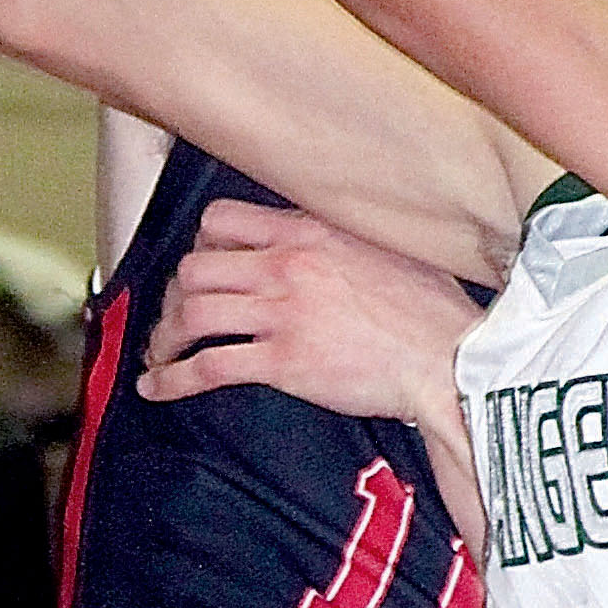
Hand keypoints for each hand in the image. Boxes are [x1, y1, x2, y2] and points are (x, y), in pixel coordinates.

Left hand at [140, 200, 478, 422]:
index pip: (220, 220)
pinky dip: (171, 379)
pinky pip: (207, 367)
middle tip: (177, 317)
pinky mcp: (283, 363)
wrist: (451, 359)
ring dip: (165, 335)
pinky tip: (155, 387)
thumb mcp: (384, 246)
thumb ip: (337, 237)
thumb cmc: (430, 309)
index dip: (201, 245)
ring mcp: (282, 314)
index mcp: (308, 230)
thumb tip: (315, 238)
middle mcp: (287, 265)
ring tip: (161, 352)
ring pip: (192, 314)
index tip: (202, 268)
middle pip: (195, 267)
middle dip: (177, 295)